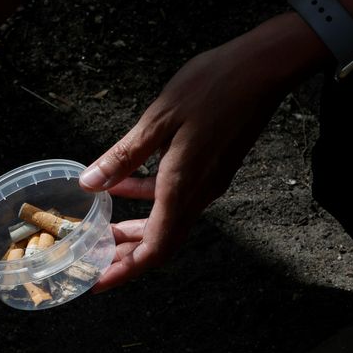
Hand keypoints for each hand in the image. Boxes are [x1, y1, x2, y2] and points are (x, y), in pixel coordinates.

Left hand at [80, 14, 322, 291]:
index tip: (97, 284)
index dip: (124, 271)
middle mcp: (199, 194)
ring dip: (134, 231)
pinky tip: (122, 186)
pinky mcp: (211, 169)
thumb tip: (89, 184)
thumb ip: (123, 156)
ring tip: (101, 231)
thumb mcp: (157, 120)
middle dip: (124, 257)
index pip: (154, 248)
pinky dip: (147, 201)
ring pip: (166, 221)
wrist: (263, 68)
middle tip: (93, 264)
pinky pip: (175, 198)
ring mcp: (208, 183)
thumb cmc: (212, 87)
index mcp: (183, 187)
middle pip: (159, 242)